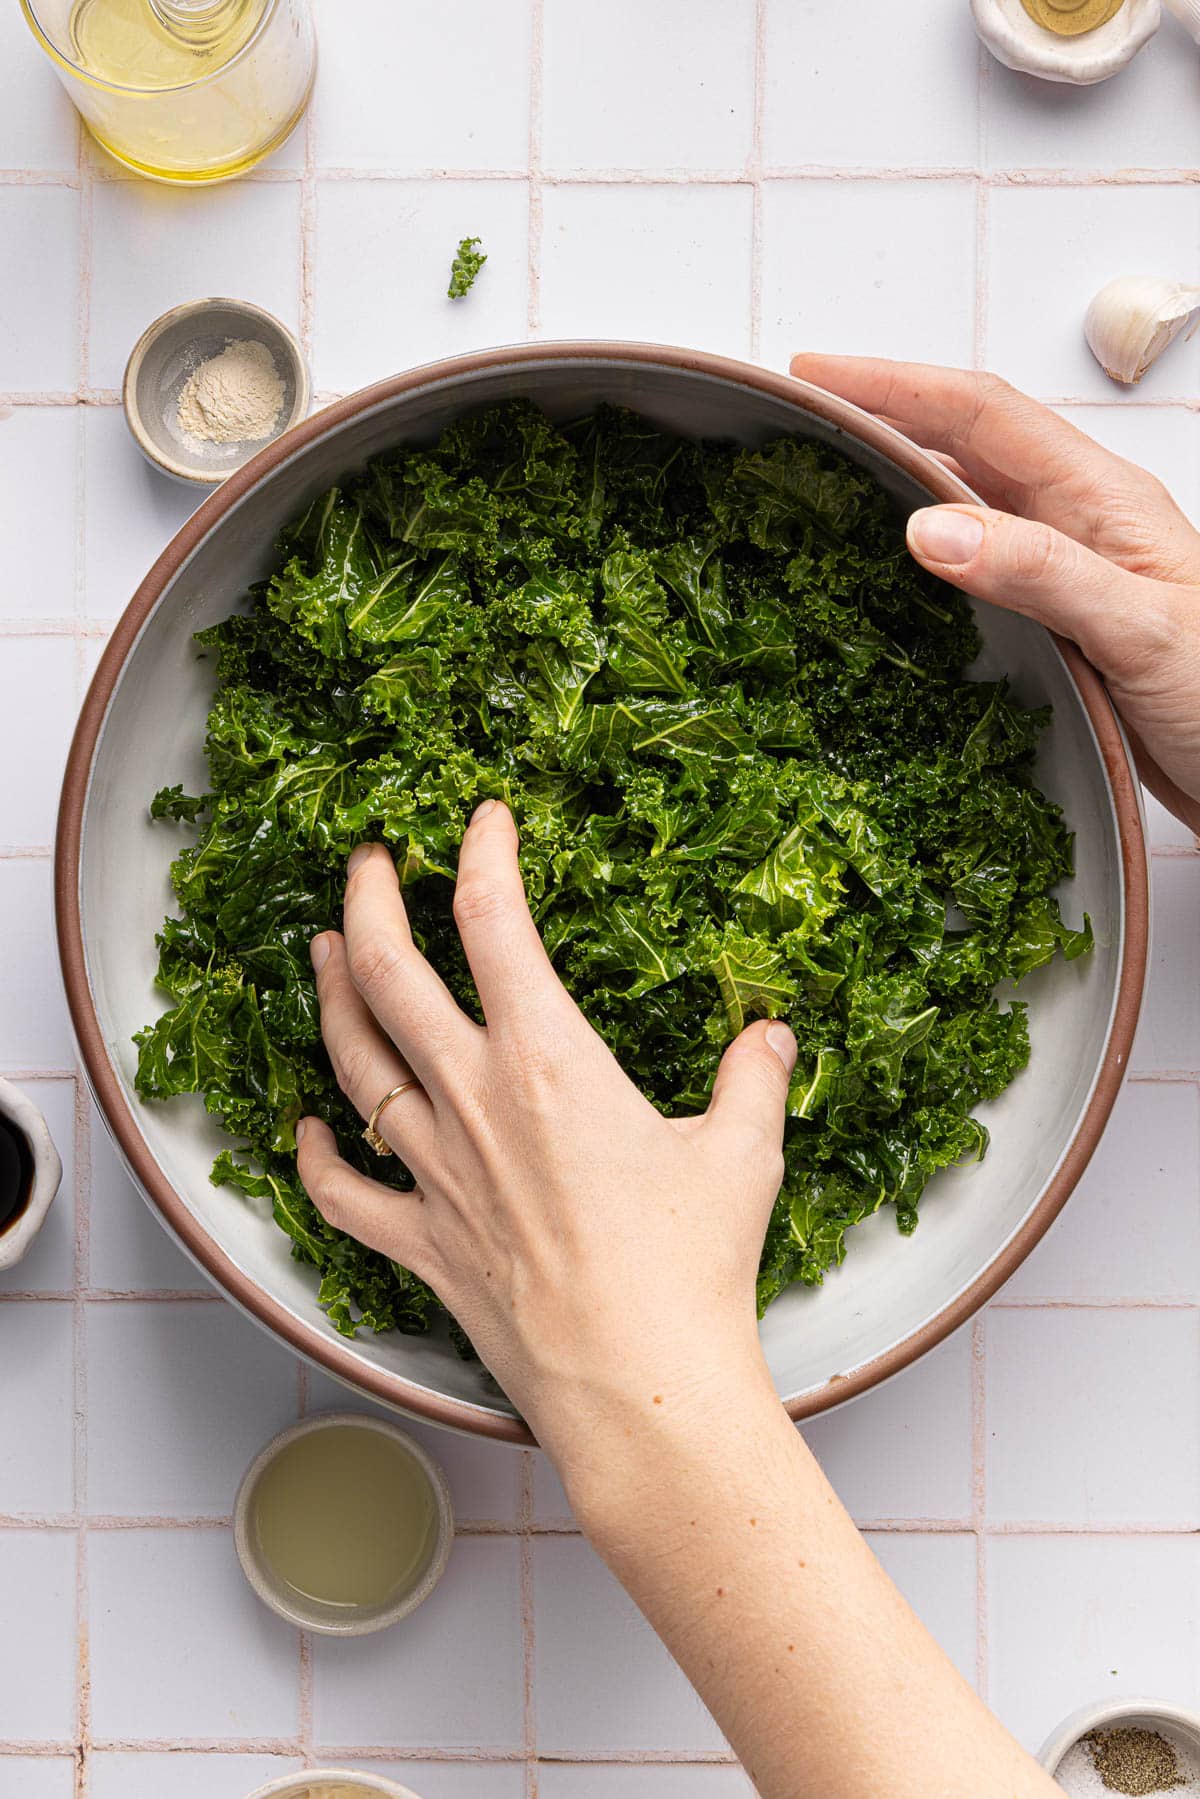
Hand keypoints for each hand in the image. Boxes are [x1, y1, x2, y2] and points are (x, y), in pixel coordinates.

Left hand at [295, 801, 793, 1459]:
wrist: (641, 1389)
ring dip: (329, 999)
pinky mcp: (422, 1245)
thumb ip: (752, 1079)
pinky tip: (299, 1131)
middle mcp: (474, 1102)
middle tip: (365, 861)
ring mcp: (436, 1173)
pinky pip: (344, 1193)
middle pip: (388, 975)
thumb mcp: (743, 1154)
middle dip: (368, 902)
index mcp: (549, 1061)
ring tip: (320, 952)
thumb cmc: (691, 1270)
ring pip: (353, 1065)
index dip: (482, 855)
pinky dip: (311, 1158)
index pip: (493, 923)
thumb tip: (770, 1037)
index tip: (484, 819)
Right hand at [791, 354, 1199, 833]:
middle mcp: (1081, 521)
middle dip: (883, 412)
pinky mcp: (1058, 619)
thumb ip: (1038, 573)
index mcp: (1102, 498)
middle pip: (966, 440)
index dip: (896, 385)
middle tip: (804, 413)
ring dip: (897, 473)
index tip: (819, 373)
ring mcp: (1068, 568)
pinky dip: (921, 547)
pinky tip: (886, 565)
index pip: (983, 413)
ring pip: (967, 497)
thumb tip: (928, 529)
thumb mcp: (1138, 628)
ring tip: (827, 472)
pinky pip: (975, 562)